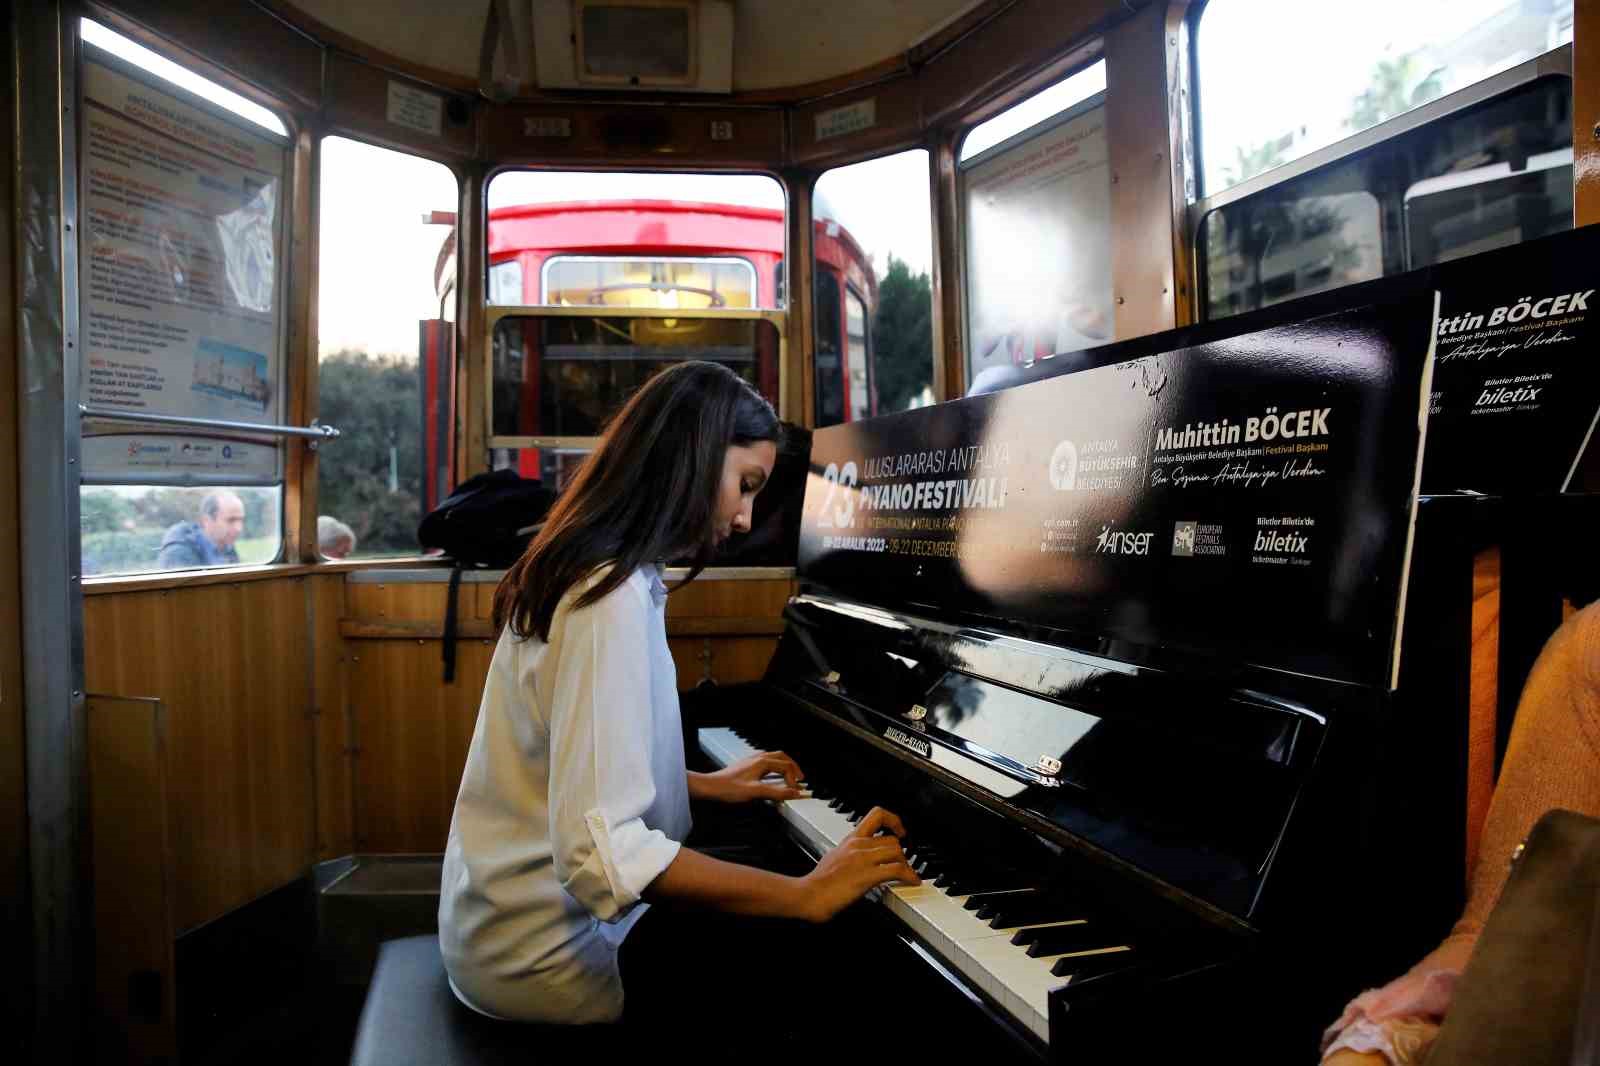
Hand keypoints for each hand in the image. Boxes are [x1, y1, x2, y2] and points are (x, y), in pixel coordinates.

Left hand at [697, 750, 806, 803]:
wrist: (710, 786)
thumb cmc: (728, 788)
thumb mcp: (756, 792)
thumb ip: (777, 792)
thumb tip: (794, 793)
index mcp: (762, 762)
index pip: (786, 766)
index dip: (793, 779)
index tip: (795, 791)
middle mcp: (758, 758)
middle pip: (782, 757)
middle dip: (793, 767)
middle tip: (800, 778)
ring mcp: (751, 760)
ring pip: (774, 758)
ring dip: (784, 766)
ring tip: (789, 776)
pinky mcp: (747, 765)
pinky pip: (766, 761)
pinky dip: (775, 767)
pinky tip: (772, 776)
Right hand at [796, 807, 919, 922]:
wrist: (809, 894)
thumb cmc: (818, 882)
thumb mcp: (833, 858)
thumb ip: (848, 854)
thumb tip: (857, 860)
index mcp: (850, 839)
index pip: (876, 815)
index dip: (894, 820)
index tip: (900, 831)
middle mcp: (858, 845)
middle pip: (892, 839)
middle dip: (902, 853)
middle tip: (905, 863)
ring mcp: (863, 859)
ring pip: (897, 851)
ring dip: (907, 864)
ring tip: (908, 874)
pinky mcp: (868, 875)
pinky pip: (897, 870)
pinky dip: (909, 875)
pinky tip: (912, 881)